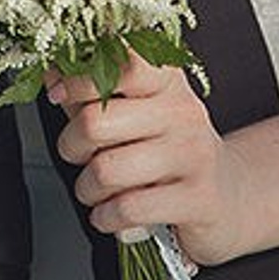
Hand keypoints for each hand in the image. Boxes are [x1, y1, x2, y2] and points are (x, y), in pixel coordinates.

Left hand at [49, 53, 256, 266]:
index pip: (119, 62)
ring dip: (86, 188)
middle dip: (71, 145)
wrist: (227, 197)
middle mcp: (182, 110)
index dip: (78, 78)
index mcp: (166, 80)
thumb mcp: (134, 113)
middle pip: (96, 121)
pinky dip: (105, 217)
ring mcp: (193, 154)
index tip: (57, 93)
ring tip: (93, 189)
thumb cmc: (168, 149)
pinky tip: (109, 214)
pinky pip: (128, 209)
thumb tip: (51, 74)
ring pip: (106, 169)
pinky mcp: (198, 199)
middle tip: (77, 154)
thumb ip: (92, 93)